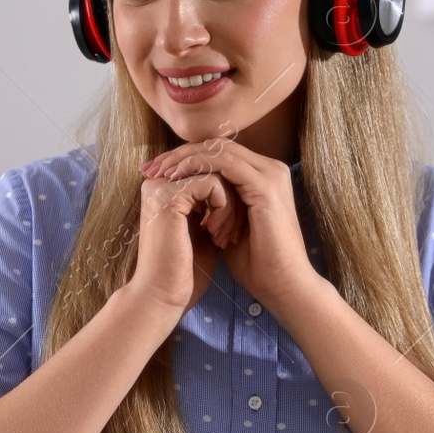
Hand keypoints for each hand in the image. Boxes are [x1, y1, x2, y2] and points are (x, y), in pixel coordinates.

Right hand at [125, 168, 246, 317]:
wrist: (164, 296)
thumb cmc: (184, 272)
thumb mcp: (203, 230)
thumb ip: (213, 205)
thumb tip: (236, 185)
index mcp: (163, 189)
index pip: (208, 174)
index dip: (228, 199)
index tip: (230, 231)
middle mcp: (158, 182)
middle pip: (213, 170)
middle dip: (232, 201)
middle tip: (232, 234)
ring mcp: (160, 185)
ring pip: (216, 173)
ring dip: (231, 206)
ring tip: (223, 237)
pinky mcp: (168, 194)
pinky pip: (213, 182)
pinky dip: (224, 207)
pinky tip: (216, 234)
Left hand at [141, 138, 323, 318]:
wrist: (284, 286)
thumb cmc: (258, 264)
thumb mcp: (228, 226)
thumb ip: (215, 205)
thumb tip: (186, 195)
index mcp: (262, 177)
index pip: (218, 153)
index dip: (184, 159)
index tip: (154, 171)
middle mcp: (269, 169)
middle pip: (216, 145)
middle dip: (178, 154)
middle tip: (149, 167)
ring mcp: (270, 175)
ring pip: (218, 149)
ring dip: (184, 158)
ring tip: (159, 172)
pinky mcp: (265, 186)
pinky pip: (224, 163)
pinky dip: (196, 167)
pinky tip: (176, 178)